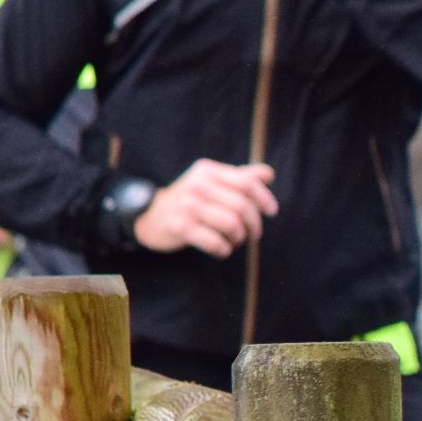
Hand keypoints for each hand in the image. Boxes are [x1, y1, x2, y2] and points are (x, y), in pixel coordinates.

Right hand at [132, 159, 278, 256]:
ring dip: (239, 238)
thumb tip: (269, 174)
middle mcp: (197, 185)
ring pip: (231, 224)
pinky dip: (224, 249)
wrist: (150, 215)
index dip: (264, 198)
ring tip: (236, 240)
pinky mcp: (179, 226)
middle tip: (253, 234)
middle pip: (242, 206)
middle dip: (254, 224)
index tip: (271, 212)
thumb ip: (241, 177)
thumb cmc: (191, 199)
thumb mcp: (212, 182)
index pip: (247, 183)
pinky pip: (214, 242)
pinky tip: (223, 249)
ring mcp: (187, 205)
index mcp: (208, 171)